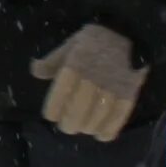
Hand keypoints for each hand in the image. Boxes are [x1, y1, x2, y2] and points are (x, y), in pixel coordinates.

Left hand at [30, 24, 148, 142]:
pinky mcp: (128, 94)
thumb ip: (53, 61)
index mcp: (73, 67)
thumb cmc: (96, 40)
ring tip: (83, 126)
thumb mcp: (71, 44)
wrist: (130, 32)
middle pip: (75, 114)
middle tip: (68, 125)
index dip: (52, 111)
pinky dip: (107, 130)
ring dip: (86, 127)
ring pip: (94, 120)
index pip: (58, 98)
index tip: (52, 115)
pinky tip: (101, 134)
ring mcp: (111, 89)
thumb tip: (35, 71)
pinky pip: (116, 119)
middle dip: (68, 124)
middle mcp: (91, 80)